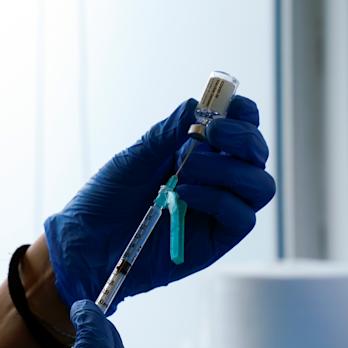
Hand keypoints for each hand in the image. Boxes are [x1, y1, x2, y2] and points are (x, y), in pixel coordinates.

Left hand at [44, 97, 275, 312]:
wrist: (87, 243)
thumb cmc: (106, 199)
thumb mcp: (134, 158)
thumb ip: (167, 134)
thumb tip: (199, 105)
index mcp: (197, 153)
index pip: (241, 127)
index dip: (242, 113)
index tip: (226, 107)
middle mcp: (215, 178)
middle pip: (257, 153)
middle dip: (241, 137)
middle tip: (209, 133)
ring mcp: (218, 209)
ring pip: (260, 185)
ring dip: (228, 170)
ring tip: (185, 171)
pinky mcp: (217, 239)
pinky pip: (243, 217)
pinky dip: (219, 200)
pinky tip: (185, 196)